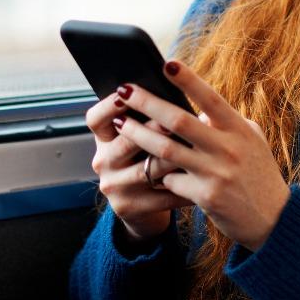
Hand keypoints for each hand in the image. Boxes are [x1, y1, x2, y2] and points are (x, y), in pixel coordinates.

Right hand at [85, 87, 189, 241]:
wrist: (145, 208)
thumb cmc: (148, 159)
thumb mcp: (140, 139)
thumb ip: (150, 119)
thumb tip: (176, 95)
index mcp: (103, 139)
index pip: (96, 119)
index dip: (108, 106)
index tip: (125, 91)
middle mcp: (103, 162)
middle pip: (125, 142)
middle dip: (152, 129)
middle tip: (175, 120)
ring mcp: (114, 186)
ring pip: (147, 169)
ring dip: (173, 158)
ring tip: (196, 149)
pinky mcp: (129, 207)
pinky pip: (161, 195)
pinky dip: (184, 186)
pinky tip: (204, 179)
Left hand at [115, 60, 291, 250]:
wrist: (274, 219)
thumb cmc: (259, 173)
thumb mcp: (252, 141)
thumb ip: (227, 123)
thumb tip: (200, 110)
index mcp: (239, 129)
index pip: (210, 98)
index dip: (188, 80)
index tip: (166, 63)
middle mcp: (228, 148)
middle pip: (178, 120)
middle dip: (147, 102)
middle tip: (124, 91)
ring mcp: (216, 173)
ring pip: (166, 149)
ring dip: (138, 134)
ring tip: (120, 123)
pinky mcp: (205, 196)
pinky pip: (171, 180)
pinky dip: (158, 173)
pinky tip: (146, 169)